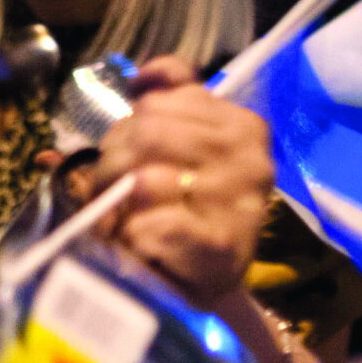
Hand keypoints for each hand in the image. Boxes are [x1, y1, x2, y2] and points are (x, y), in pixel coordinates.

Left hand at [85, 57, 273, 307]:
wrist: (196, 289)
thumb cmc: (174, 213)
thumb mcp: (169, 151)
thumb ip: (162, 103)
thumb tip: (143, 73)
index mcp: (239, 124)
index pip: (158, 96)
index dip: (128, 126)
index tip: (132, 154)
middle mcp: (248, 156)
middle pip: (145, 130)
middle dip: (113, 163)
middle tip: (117, 195)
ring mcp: (238, 201)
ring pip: (143, 177)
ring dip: (117, 204)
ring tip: (126, 221)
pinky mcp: (220, 247)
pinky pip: (152, 224)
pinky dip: (131, 236)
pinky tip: (141, 244)